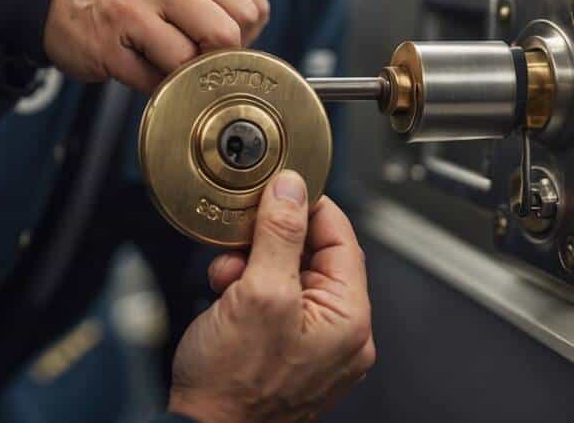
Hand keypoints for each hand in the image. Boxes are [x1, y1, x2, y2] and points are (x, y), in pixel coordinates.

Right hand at [42, 0, 269, 93]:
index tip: (226, 40)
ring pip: (191, 61)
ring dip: (186, 74)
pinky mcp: (107, 46)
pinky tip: (142, 68)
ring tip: (167, 62)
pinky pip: (154, 82)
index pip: (251, 4)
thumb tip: (254, 34)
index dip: (248, 34)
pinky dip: (157, 87)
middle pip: (228, 33)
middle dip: (221, 56)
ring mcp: (131, 10)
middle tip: (201, 58)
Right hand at [168, 171, 375, 422]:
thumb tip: (291, 190)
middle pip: (314, 257)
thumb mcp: (257, 293)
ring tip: (227, 275)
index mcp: (348, 319)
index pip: (342, 239)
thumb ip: (279, 235)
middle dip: (270, 242)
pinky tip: (226, 296)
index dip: (311, 207)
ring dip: (253, 265)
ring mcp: (314, 347)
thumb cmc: (232, 385)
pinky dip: (248, 291)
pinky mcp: (286, 353)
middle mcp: (339, 335)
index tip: (283, 188)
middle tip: (241, 238)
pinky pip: (275, 304)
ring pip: (288, 277)